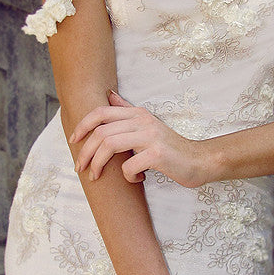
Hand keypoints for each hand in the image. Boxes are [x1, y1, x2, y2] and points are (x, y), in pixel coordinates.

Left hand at [70, 91, 207, 187]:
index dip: (82, 125)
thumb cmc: (171, 147)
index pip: (101, 112)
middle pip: (101, 132)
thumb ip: (127, 111)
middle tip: (80, 168)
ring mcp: (150, 137)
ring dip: (97, 164)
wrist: (199, 160)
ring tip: (96, 176)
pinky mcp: (157, 155)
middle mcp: (143, 121)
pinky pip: (129, 166)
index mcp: (138, 114)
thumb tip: (109, 95)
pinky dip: (127, 176)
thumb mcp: (148, 124)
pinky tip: (136, 179)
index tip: (73, 140)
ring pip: (109, 145)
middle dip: (85, 152)